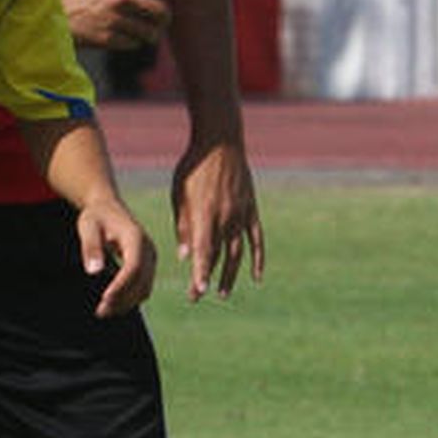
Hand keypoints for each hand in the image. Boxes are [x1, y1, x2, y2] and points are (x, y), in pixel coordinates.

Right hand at [60, 0, 192, 49]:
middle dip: (165, 18)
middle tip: (161, 20)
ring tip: (142, 31)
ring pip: (151, 33)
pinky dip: (132, 42)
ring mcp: (114, 18)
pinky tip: (120, 35)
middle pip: (163, 11)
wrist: (45, 10)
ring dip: (150, 34)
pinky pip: (133, 44)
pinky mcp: (106, 38)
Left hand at [77, 199, 156, 317]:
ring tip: (103, 311)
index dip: (120, 286)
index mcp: (135, 237)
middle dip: (122, 299)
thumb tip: (94, 271)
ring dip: (126, 302)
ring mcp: (150, 257)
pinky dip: (130, 298)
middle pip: (141, 281)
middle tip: (100, 311)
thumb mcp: (88, 226)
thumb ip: (91, 247)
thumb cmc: (96, 217)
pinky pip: (143, 287)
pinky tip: (112, 304)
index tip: (104, 299)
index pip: (133, 267)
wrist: (107, 207)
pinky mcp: (148, 265)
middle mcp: (148, 248)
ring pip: (144, 288)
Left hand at [171, 141, 264, 301]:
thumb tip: (185, 256)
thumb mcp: (179, 193)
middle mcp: (226, 216)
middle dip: (207, 278)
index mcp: (205, 212)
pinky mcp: (251, 209)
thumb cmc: (193, 166)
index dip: (200, 272)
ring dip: (230, 274)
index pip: (203, 250)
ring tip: (223, 293)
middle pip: (217, 255)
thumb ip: (183, 225)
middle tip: (197, 296)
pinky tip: (256, 277)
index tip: (199, 292)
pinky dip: (258, 259)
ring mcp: (241, 214)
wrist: (221, 141)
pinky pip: (257, 239)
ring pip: (237, 252)